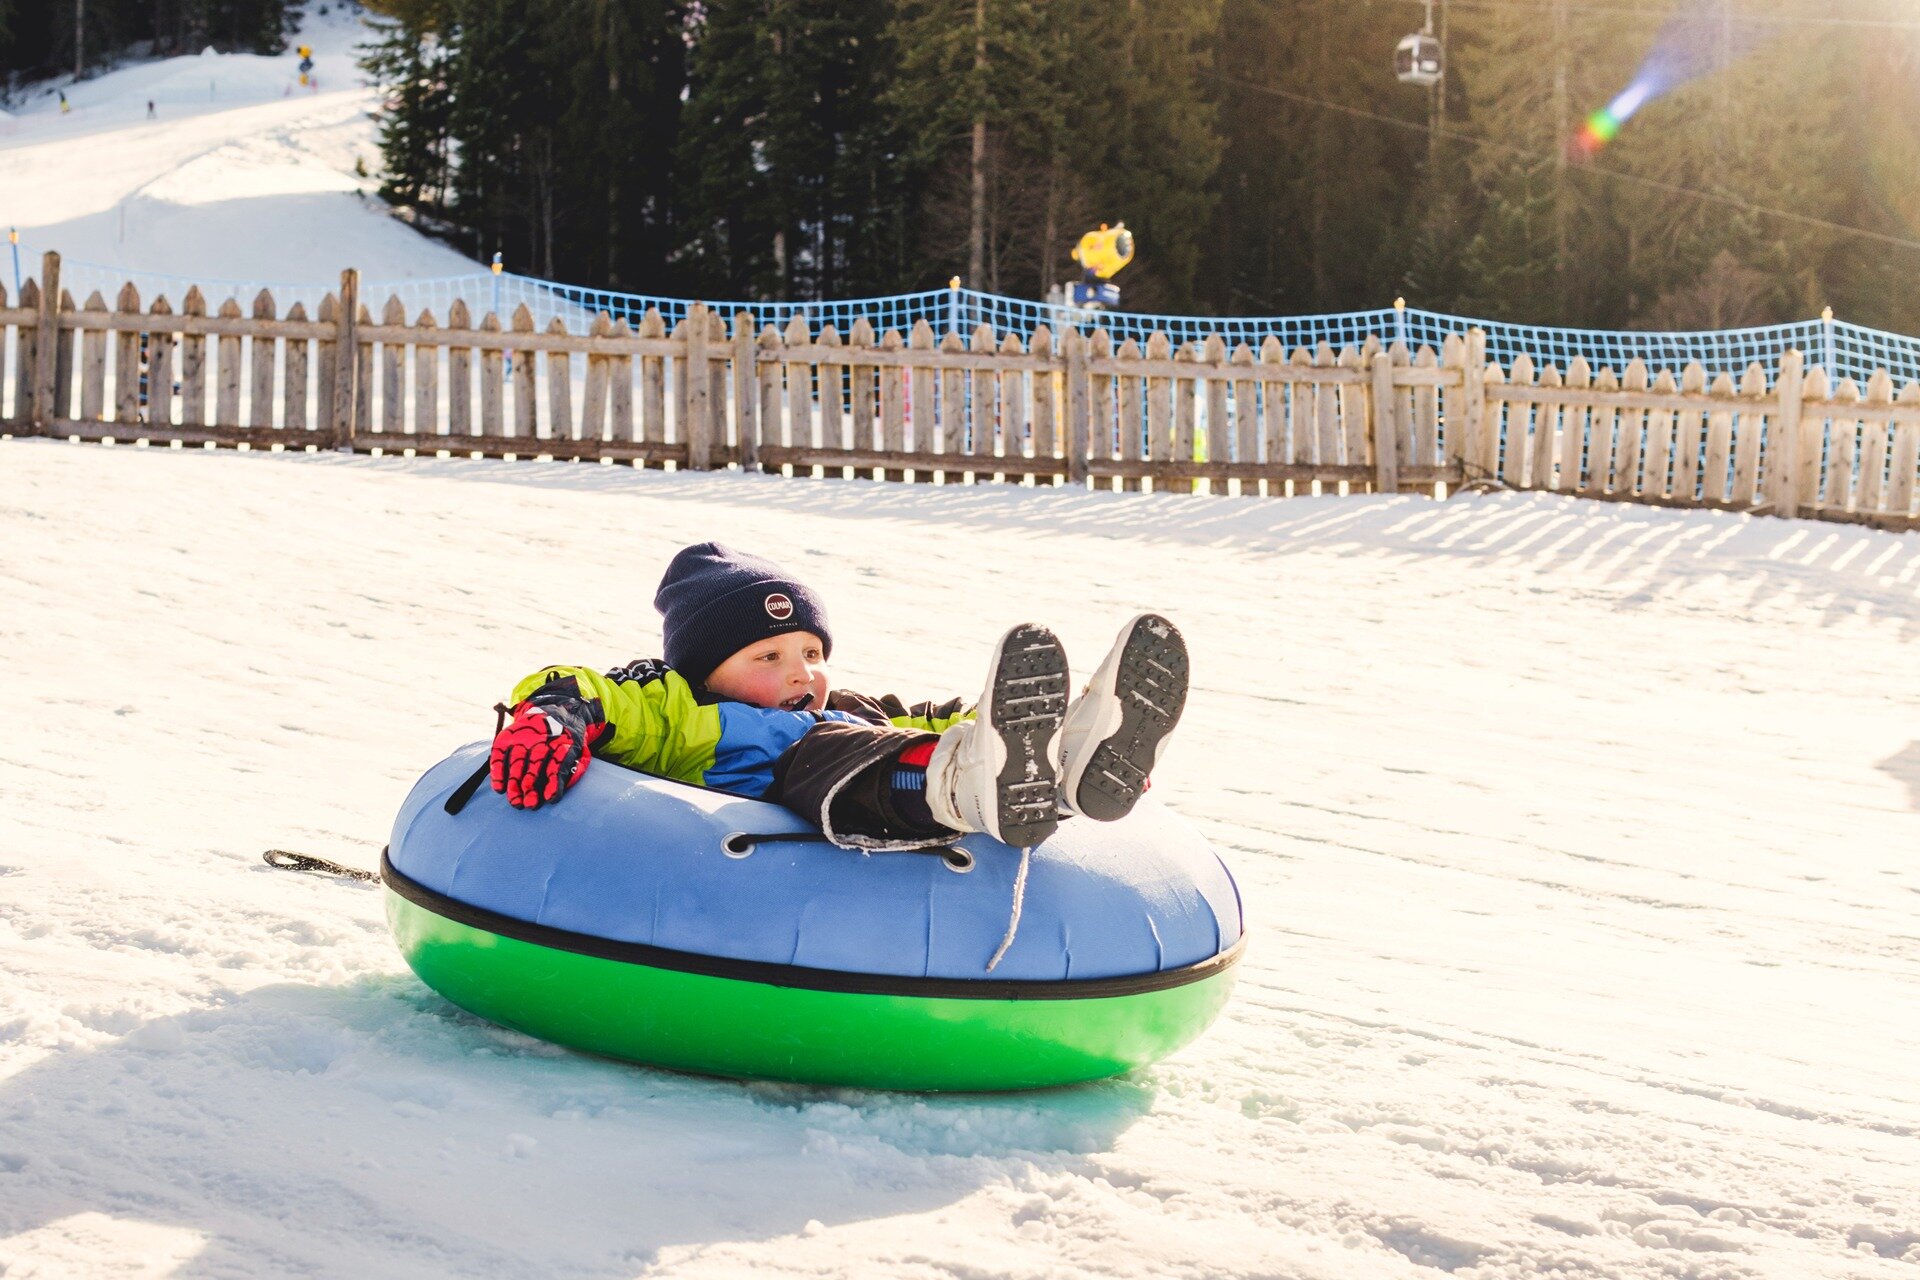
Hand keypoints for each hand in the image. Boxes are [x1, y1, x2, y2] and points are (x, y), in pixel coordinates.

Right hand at [489, 692, 608, 809]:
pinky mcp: (508, 737)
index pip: (558, 764)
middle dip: (531, 787)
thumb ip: (573, 769)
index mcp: (563, 742)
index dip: (554, 782)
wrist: (553, 711)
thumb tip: (557, 793)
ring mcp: (523, 737)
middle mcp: (541, 739)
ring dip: (515, 784)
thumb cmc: (565, 741)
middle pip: (535, 765)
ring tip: (515, 802)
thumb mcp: (578, 750)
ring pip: (517, 762)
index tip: (550, 798)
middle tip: (529, 805)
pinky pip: (500, 755)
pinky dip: (498, 772)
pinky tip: (499, 788)